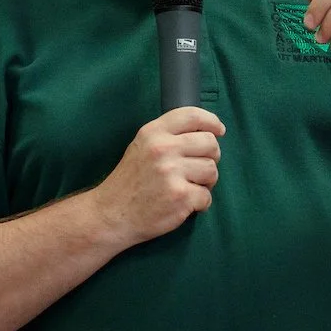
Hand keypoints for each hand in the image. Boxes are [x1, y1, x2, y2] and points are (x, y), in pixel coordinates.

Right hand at [92, 107, 223, 244]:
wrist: (111, 215)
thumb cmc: (130, 182)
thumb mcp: (141, 147)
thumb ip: (168, 137)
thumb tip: (205, 132)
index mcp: (153, 133)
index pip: (191, 115)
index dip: (211, 121)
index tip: (218, 130)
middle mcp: (163, 149)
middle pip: (209, 143)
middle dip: (212, 157)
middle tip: (200, 169)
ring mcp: (172, 173)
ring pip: (212, 170)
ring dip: (206, 182)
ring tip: (189, 188)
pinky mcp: (180, 196)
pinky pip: (207, 196)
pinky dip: (200, 204)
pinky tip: (185, 205)